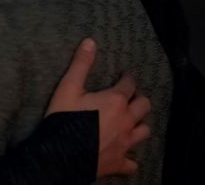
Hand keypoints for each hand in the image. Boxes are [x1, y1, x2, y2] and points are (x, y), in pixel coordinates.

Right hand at [46, 38, 151, 176]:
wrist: (59, 155)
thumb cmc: (64, 119)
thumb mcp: (68, 88)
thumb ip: (81, 64)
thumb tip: (90, 41)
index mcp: (115, 100)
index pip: (129, 83)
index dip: (128, 78)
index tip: (125, 76)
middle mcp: (126, 120)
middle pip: (144, 105)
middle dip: (139, 99)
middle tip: (129, 98)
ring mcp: (125, 143)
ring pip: (144, 131)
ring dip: (140, 125)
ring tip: (131, 122)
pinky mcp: (119, 162)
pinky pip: (132, 163)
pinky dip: (131, 159)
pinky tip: (126, 156)